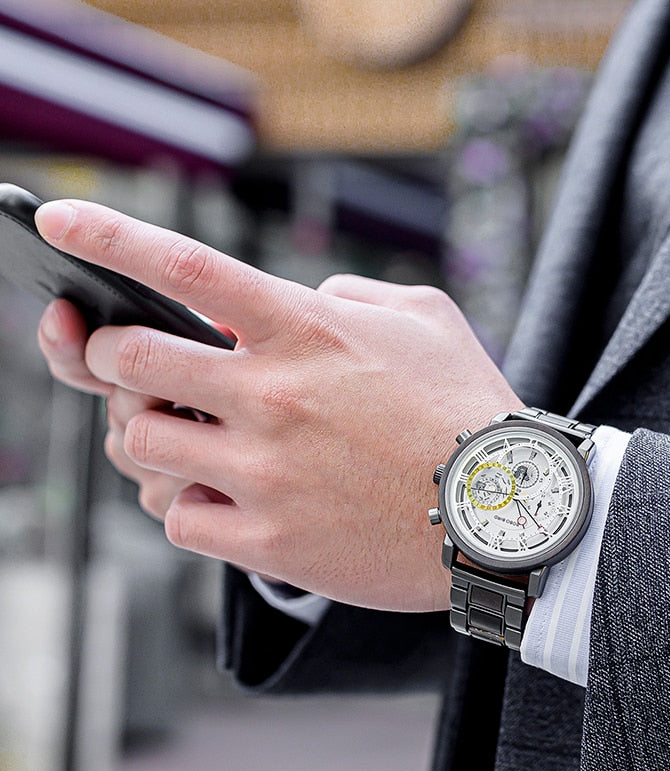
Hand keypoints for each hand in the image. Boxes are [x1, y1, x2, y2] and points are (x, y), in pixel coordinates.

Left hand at [34, 200, 523, 611]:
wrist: (507, 514)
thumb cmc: (470, 412)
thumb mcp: (427, 317)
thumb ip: (348, 295)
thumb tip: (299, 299)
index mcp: (307, 331)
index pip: (182, 268)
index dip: (106, 237)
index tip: (58, 225)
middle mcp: (274, 396)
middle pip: (127, 362)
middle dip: (110, 359)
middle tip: (131, 370)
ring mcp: (266, 472)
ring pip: (139, 445)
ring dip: (148, 438)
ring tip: (188, 441)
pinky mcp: (270, 541)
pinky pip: (178, 520)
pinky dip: (187, 506)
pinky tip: (226, 499)